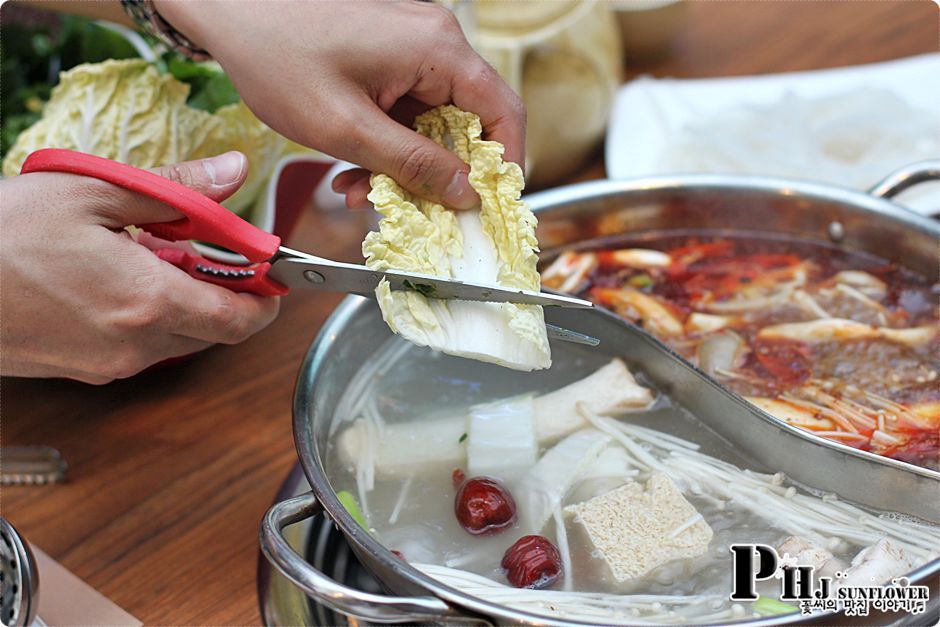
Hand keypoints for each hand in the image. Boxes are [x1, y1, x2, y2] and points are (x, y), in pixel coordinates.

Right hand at [0, 152, 279, 383]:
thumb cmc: (2, 236)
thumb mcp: (93, 192)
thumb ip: (175, 190)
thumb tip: (233, 172)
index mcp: (151, 301)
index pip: (243, 320)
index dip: (267, 298)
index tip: (272, 273)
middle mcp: (139, 344)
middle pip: (215, 330)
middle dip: (221, 291)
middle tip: (199, 246)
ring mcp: (110, 364)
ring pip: (178, 338)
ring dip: (182, 301)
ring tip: (146, 255)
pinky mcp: (85, 370)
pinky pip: (140, 346)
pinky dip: (148, 315)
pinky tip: (114, 278)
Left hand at [157, 0, 525, 209]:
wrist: (228, 12)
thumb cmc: (278, 57)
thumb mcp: (348, 129)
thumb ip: (413, 165)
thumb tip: (466, 193)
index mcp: (436, 50)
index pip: (503, 113)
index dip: (503, 167)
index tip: (487, 207)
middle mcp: (433, 42)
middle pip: (467, 123)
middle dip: (439, 174)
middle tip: (410, 209)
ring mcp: (411, 47)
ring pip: (432, 123)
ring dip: (405, 164)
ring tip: (360, 190)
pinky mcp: (389, 56)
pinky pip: (406, 111)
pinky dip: (387, 144)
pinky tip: (354, 167)